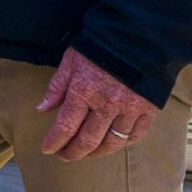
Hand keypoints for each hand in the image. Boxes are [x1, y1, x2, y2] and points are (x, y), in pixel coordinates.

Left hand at [36, 47, 158, 160]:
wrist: (140, 35)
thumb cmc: (101, 45)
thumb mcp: (72, 60)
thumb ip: (57, 87)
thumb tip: (42, 108)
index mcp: (84, 91)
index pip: (65, 126)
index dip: (54, 141)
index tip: (47, 149)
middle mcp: (107, 104)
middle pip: (88, 139)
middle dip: (73, 152)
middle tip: (65, 156)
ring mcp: (130, 108)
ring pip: (112, 142)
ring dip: (97, 151)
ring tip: (86, 153)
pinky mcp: (149, 108)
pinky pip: (136, 134)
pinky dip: (123, 143)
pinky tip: (113, 143)